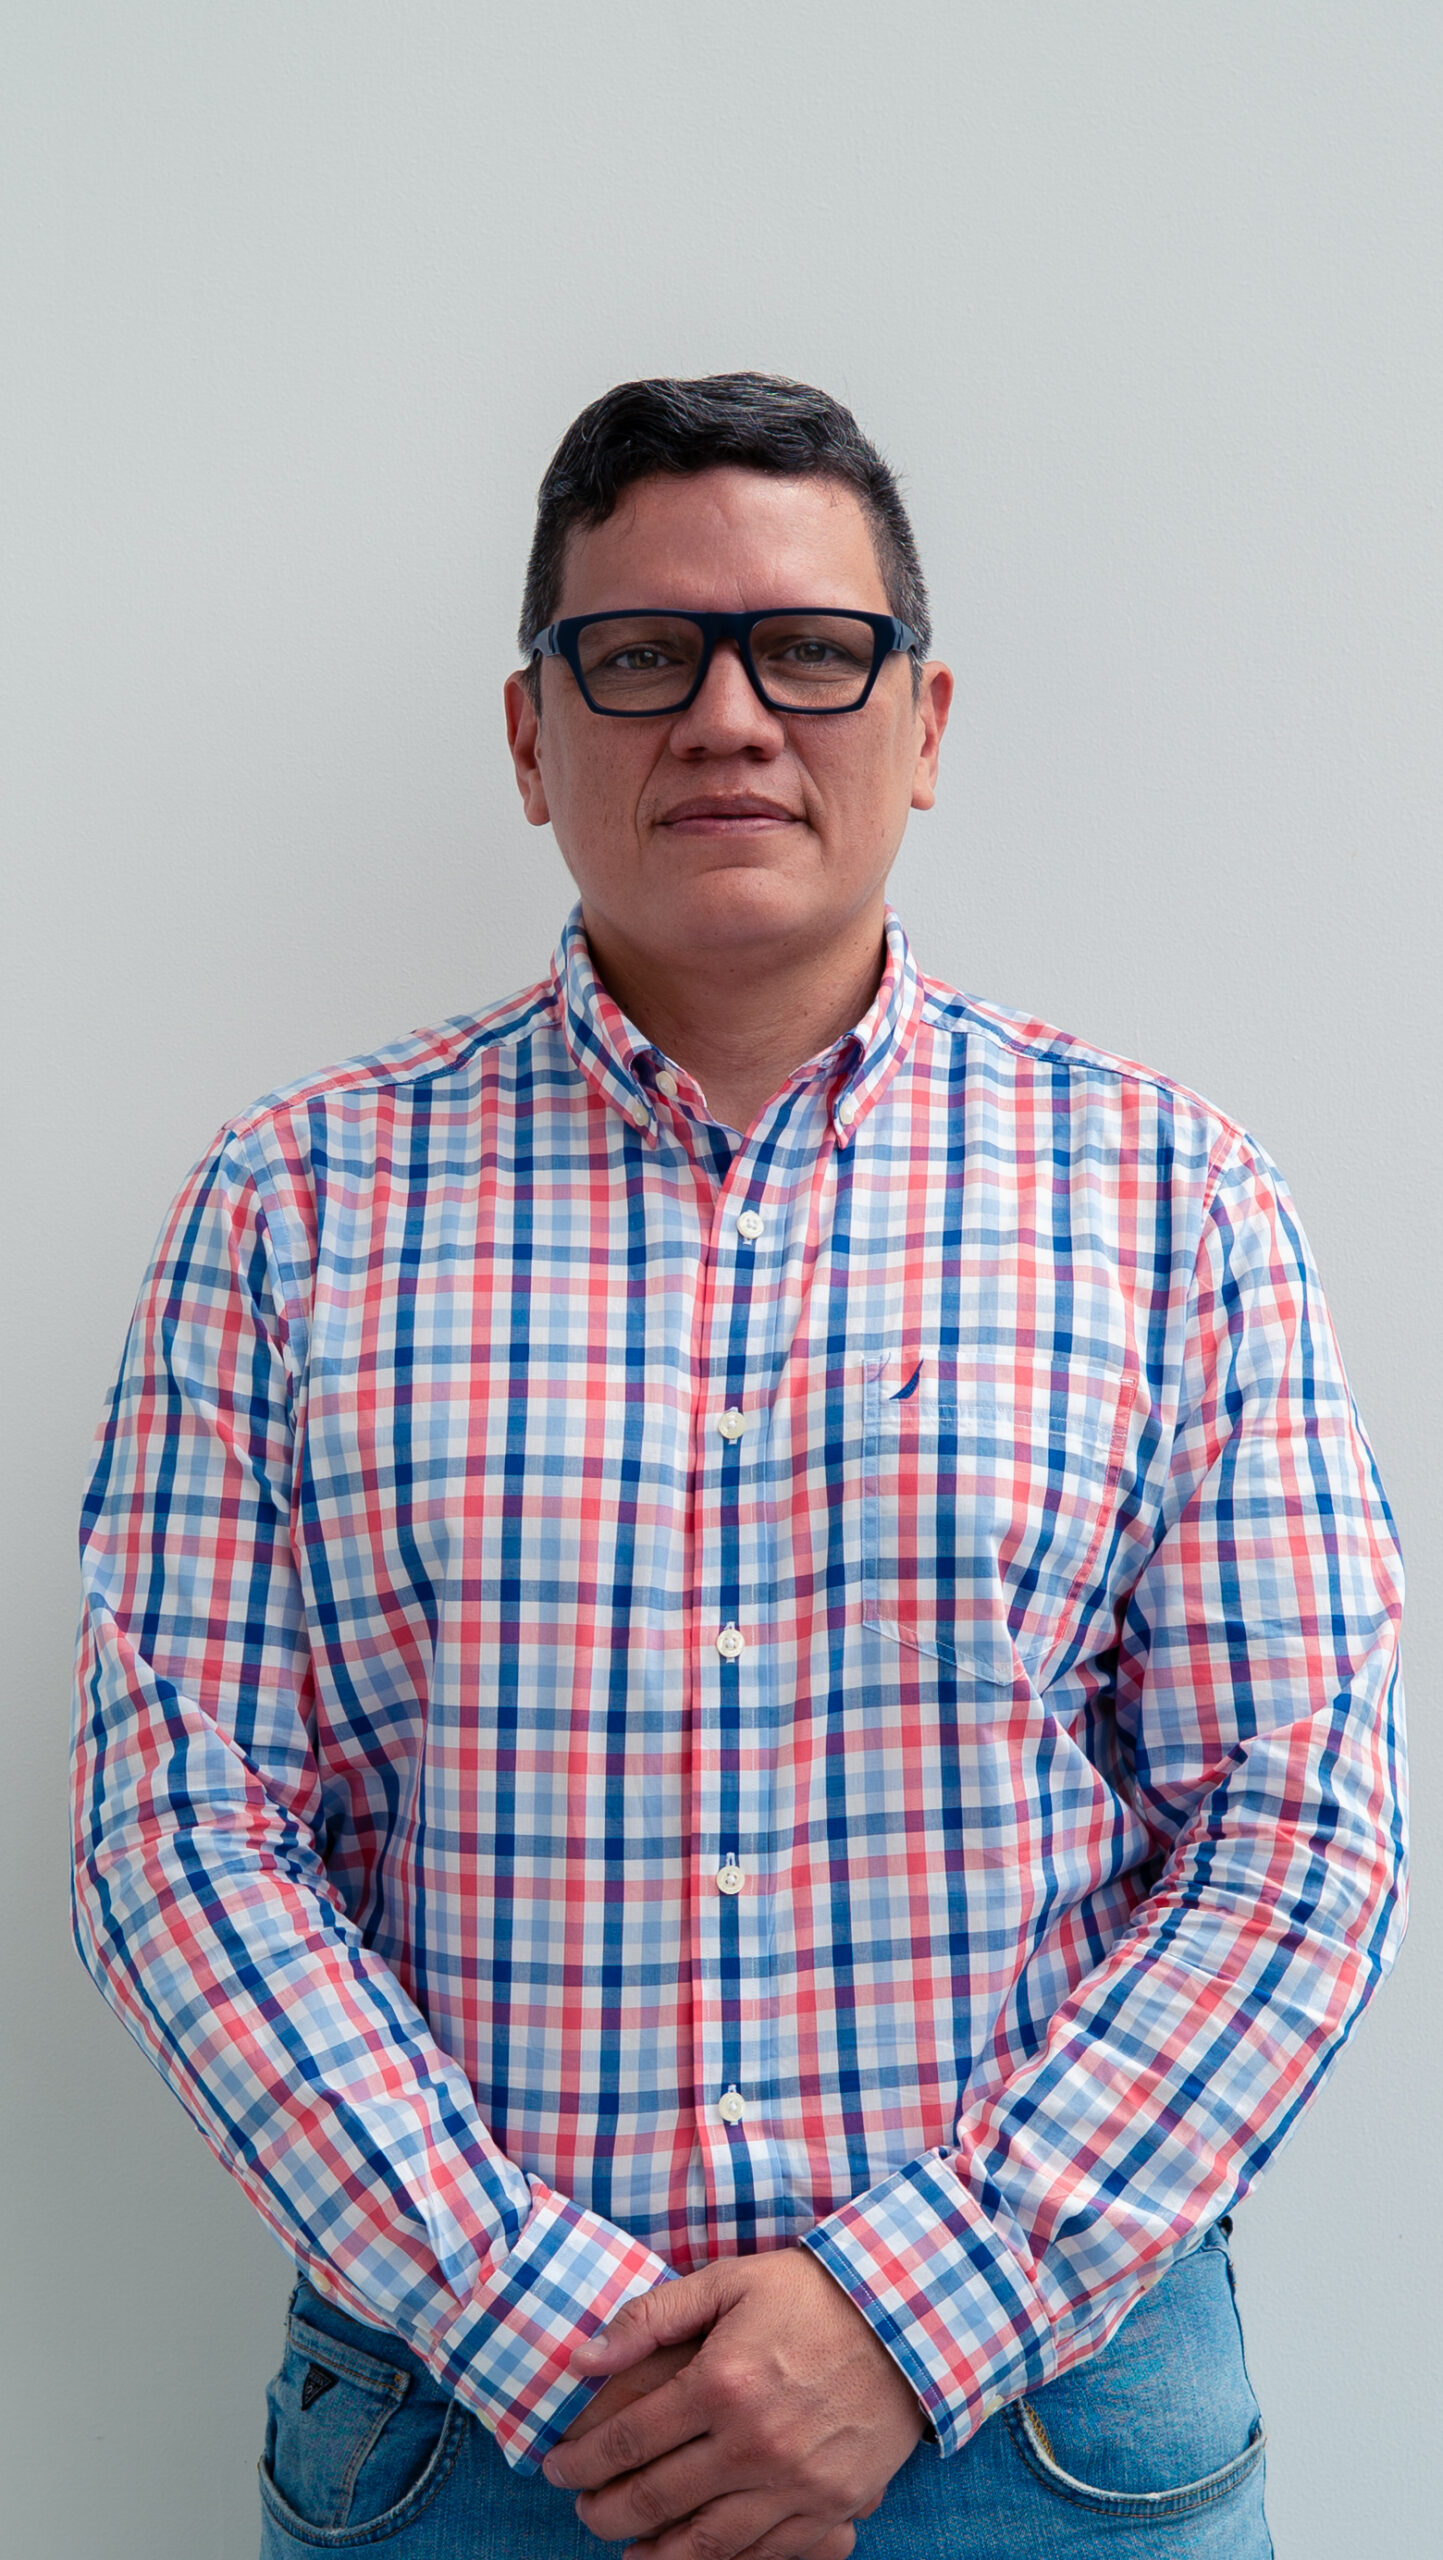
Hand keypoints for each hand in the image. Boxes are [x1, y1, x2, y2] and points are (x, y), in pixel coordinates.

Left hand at [542, 2248, 925, 2557]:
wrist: (908, 2319)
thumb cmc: (812, 2293)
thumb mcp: (728, 2281)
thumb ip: (650, 2318)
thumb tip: (581, 2358)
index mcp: (721, 2383)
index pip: (626, 2441)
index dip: (579, 2462)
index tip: (555, 2468)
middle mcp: (753, 2443)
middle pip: (655, 2499)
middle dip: (603, 2512)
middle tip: (582, 2509)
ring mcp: (794, 2484)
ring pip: (705, 2545)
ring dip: (654, 2555)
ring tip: (626, 2549)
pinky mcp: (830, 2507)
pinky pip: (763, 2555)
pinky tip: (693, 2558)